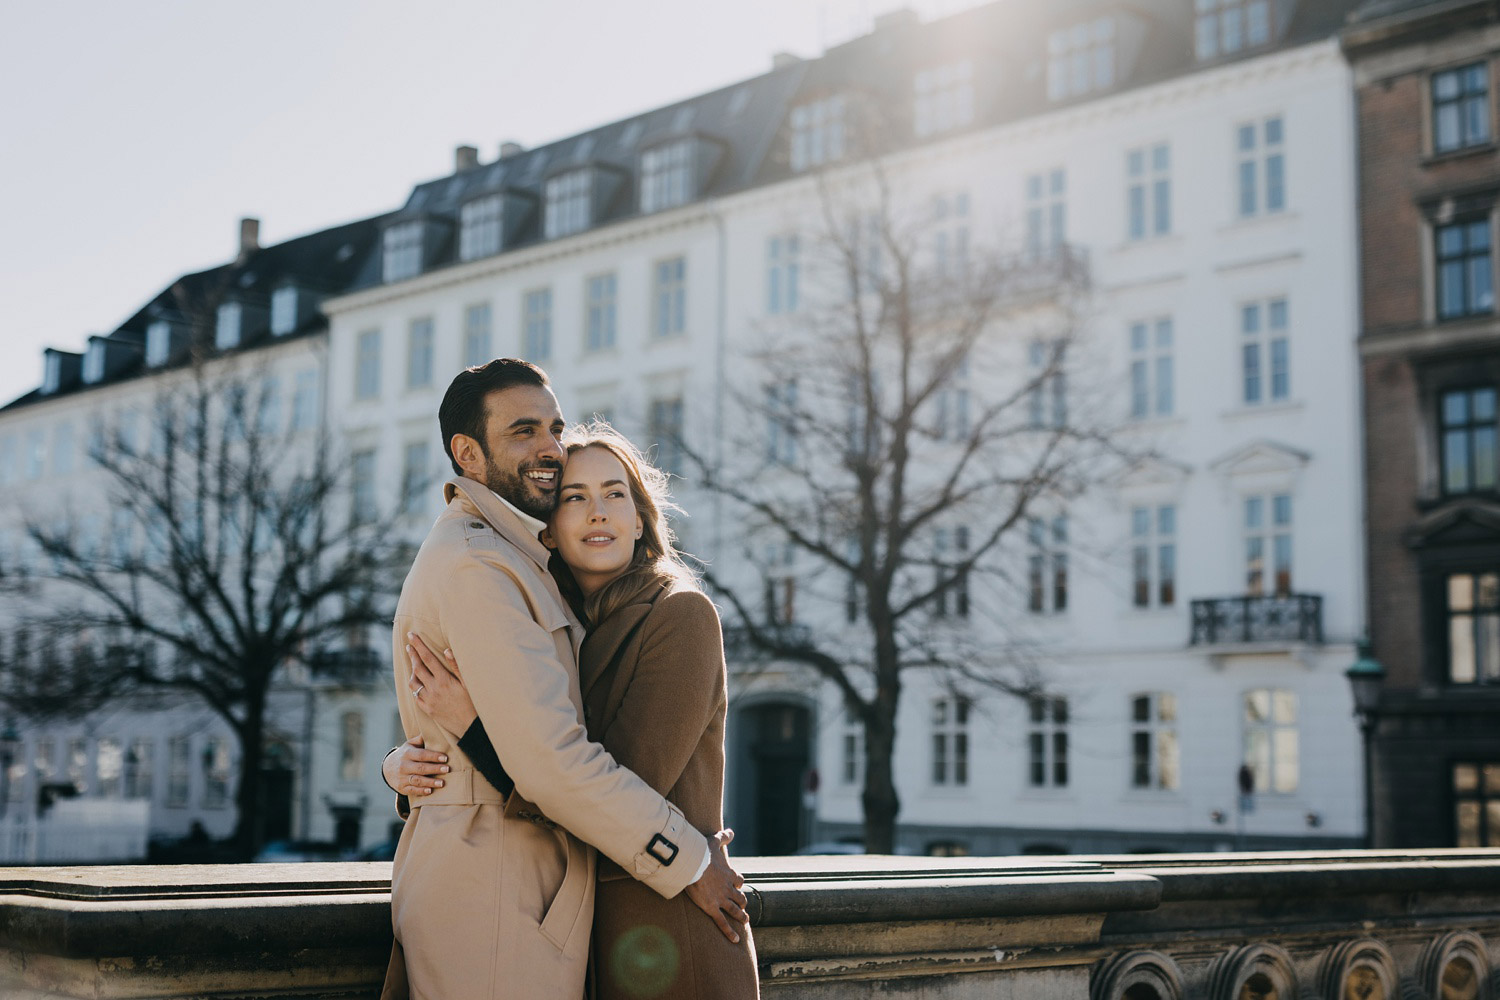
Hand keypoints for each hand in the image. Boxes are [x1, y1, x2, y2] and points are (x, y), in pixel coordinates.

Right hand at [385, 735, 449, 797]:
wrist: (387, 768)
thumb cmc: (405, 754)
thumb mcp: (410, 745)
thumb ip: (421, 739)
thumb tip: (434, 730)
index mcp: (407, 754)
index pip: (422, 755)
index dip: (434, 756)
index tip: (445, 758)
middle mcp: (403, 766)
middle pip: (421, 768)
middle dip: (435, 769)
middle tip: (447, 769)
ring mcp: (402, 778)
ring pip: (417, 780)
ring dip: (430, 782)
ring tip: (442, 783)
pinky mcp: (402, 788)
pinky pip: (412, 790)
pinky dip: (421, 791)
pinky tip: (430, 791)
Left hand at [405, 632, 478, 735]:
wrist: (470, 727)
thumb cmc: (473, 703)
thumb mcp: (468, 683)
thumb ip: (457, 666)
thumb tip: (446, 650)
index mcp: (444, 680)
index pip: (428, 658)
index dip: (418, 646)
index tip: (411, 636)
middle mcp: (434, 689)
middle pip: (418, 668)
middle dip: (412, 654)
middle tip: (408, 645)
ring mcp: (429, 700)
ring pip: (413, 682)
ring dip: (412, 671)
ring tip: (414, 664)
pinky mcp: (427, 709)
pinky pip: (416, 696)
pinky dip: (415, 687)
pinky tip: (418, 683)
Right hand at [683, 829, 748, 943]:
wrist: (693, 865)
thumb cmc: (702, 852)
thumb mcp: (714, 841)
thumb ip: (724, 837)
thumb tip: (731, 831)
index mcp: (729, 874)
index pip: (739, 880)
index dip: (738, 883)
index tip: (737, 884)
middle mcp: (728, 888)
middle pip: (740, 897)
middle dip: (742, 902)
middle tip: (743, 906)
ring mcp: (721, 900)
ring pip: (735, 911)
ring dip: (741, 916)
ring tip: (745, 920)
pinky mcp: (712, 909)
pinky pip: (723, 923)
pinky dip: (730, 932)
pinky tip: (736, 940)